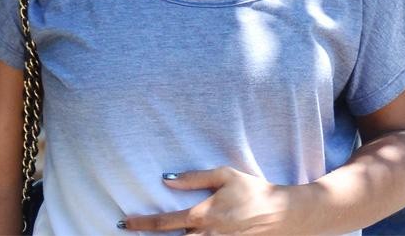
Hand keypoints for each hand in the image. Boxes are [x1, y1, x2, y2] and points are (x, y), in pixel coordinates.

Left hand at [119, 166, 297, 234]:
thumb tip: (167, 180)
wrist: (280, 213)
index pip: (165, 222)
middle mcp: (207, 235)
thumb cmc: (252, 189)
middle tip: (128, 232)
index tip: (124, 222)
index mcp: (204, 214)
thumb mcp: (224, 175)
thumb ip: (195, 177)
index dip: (142, 223)